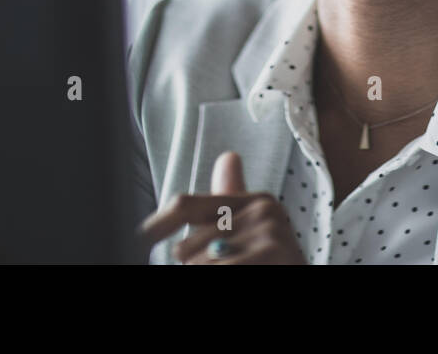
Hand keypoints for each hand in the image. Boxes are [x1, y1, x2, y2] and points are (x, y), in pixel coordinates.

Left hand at [135, 151, 308, 264]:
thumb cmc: (271, 263)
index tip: (136, 240)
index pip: (185, 205)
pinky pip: (217, 269)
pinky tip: (241, 270)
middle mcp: (264, 209)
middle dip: (193, 266)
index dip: (155, 225)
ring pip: (198, 265)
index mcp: (254, 200)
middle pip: (185, 247)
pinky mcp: (273, 254)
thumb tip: (229, 157)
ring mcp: (270, 234)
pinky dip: (218, 275)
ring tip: (237, 269)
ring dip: (206, 273)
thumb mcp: (251, 232)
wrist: (301, 279)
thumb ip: (231, 201)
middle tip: (225, 263)